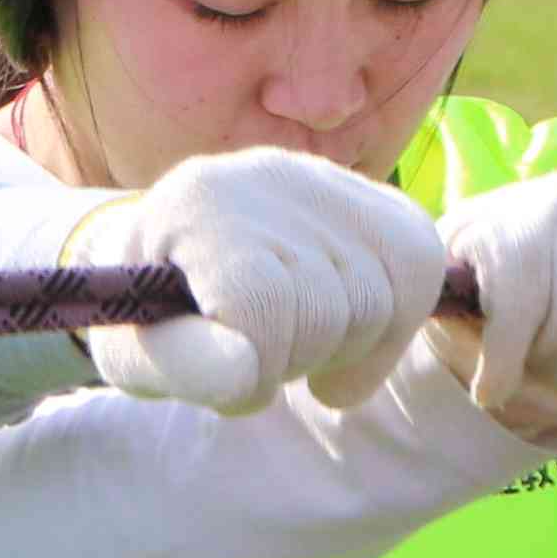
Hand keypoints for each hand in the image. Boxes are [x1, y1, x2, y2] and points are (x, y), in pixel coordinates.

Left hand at [61, 149, 446, 415]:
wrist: (175, 260)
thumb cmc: (151, 318)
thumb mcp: (137, 353)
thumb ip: (180, 364)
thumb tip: (243, 375)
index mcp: (196, 203)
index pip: (261, 300)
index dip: (257, 369)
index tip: (232, 384)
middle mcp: (268, 173)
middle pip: (329, 308)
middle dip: (298, 361)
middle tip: (262, 360)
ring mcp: (330, 181)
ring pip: (384, 300)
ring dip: (343, 349)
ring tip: (295, 342)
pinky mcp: (378, 201)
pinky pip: (419, 272)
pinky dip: (391, 330)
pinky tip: (347, 339)